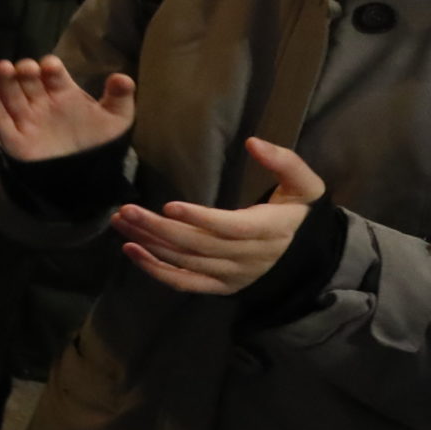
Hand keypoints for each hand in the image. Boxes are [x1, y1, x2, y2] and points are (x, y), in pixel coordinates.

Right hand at [0, 55, 135, 161]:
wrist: (87, 180)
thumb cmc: (99, 145)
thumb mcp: (117, 120)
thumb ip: (120, 98)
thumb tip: (122, 77)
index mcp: (64, 94)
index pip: (52, 73)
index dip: (50, 67)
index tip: (51, 68)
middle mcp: (42, 103)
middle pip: (28, 80)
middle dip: (26, 70)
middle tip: (27, 69)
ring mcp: (27, 120)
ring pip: (12, 95)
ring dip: (6, 80)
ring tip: (4, 67)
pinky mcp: (15, 140)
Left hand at [111, 138, 320, 293]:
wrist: (308, 257)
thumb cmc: (298, 212)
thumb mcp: (305, 184)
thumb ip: (284, 162)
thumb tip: (254, 142)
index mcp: (269, 230)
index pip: (231, 228)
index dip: (200, 219)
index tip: (169, 206)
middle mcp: (249, 257)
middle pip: (199, 246)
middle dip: (160, 229)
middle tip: (127, 210)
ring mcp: (233, 275)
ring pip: (187, 263)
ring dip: (151, 244)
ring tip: (122, 222)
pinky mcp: (220, 287)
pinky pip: (186, 283)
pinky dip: (157, 271)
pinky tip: (132, 251)